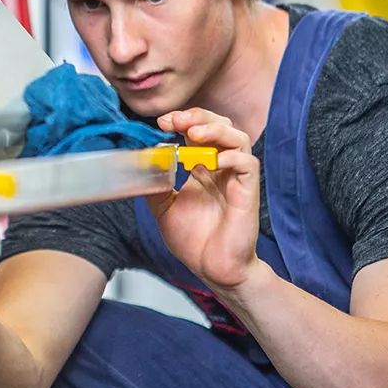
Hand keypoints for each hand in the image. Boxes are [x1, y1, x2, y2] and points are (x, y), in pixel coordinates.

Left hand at [150, 109, 262, 290]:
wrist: (213, 270)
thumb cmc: (195, 242)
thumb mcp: (163, 209)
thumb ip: (154, 186)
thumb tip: (140, 165)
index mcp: (202, 169)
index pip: (197, 131)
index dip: (182, 121)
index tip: (162, 123)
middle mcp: (220, 169)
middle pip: (220, 126)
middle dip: (198, 116)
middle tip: (175, 120)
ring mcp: (235, 178)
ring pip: (237, 138)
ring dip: (215, 129)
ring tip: (193, 132)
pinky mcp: (247, 192)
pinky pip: (247, 163)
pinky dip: (231, 156)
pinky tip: (212, 161)